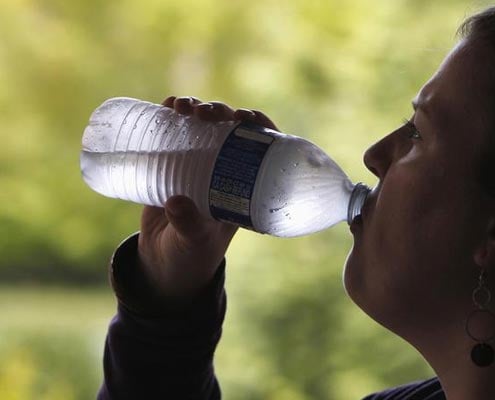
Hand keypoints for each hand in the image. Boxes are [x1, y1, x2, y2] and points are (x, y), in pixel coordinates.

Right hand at [137, 96, 278, 298]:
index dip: (258, 125)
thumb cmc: (190, 255)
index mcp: (244, 185)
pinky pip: (176, 133)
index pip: (260, 146)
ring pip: (203, 126)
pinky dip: (172, 116)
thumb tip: (175, 202)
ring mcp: (198, 165)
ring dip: (197, 107)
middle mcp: (225, 170)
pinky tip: (166, 105)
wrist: (164, 264)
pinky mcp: (172, 165)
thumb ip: (188, 225)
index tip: (246, 116)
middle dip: (221, 112)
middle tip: (204, 113)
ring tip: (181, 107)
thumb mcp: (193, 241)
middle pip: (230, 129)